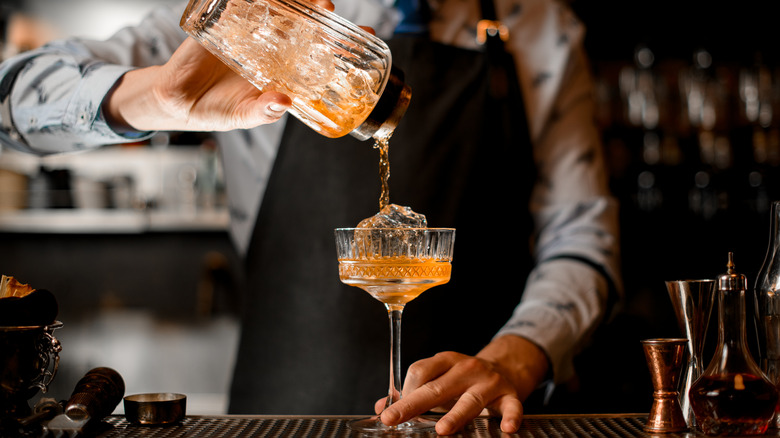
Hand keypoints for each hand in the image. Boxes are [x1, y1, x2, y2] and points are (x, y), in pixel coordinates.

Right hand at [103, 0, 336, 131]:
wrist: (178, 101)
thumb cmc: (216, 112)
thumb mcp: (242, 116)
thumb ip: (262, 111)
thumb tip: (283, 103)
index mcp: (282, 73)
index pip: (317, 56)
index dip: (338, 46)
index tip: (363, 35)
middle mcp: (271, 51)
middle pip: (301, 29)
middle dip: (318, 18)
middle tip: (329, 8)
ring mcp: (249, 36)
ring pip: (276, 13)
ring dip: (292, 4)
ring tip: (308, 0)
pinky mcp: (224, 25)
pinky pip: (239, 6)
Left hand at [378, 335, 548, 434]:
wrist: (505, 368)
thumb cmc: (463, 379)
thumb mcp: (439, 377)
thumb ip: (412, 391)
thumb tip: (381, 406)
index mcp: (445, 361)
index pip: (419, 371)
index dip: (405, 391)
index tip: (394, 410)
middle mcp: (466, 369)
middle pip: (436, 388)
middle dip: (413, 404)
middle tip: (394, 418)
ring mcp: (488, 382)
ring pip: (470, 400)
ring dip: (456, 414)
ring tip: (442, 429)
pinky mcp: (509, 395)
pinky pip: (512, 407)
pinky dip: (511, 417)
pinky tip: (507, 428)